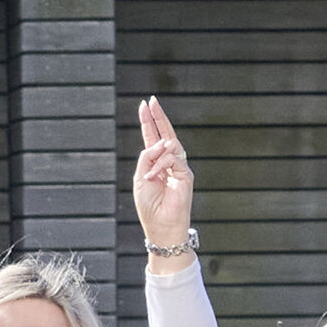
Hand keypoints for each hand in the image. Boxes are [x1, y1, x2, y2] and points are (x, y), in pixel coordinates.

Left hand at [130, 96, 197, 254]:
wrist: (160, 224)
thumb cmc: (148, 205)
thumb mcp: (140, 177)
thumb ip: (147, 157)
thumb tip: (162, 142)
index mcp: (154, 163)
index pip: (153, 138)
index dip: (149, 122)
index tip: (145, 105)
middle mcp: (168, 163)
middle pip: (165, 134)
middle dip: (158, 118)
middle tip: (151, 101)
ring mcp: (179, 167)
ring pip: (168, 146)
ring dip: (155, 155)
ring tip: (149, 175)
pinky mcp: (186, 174)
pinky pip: (172, 159)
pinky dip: (160, 166)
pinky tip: (153, 178)